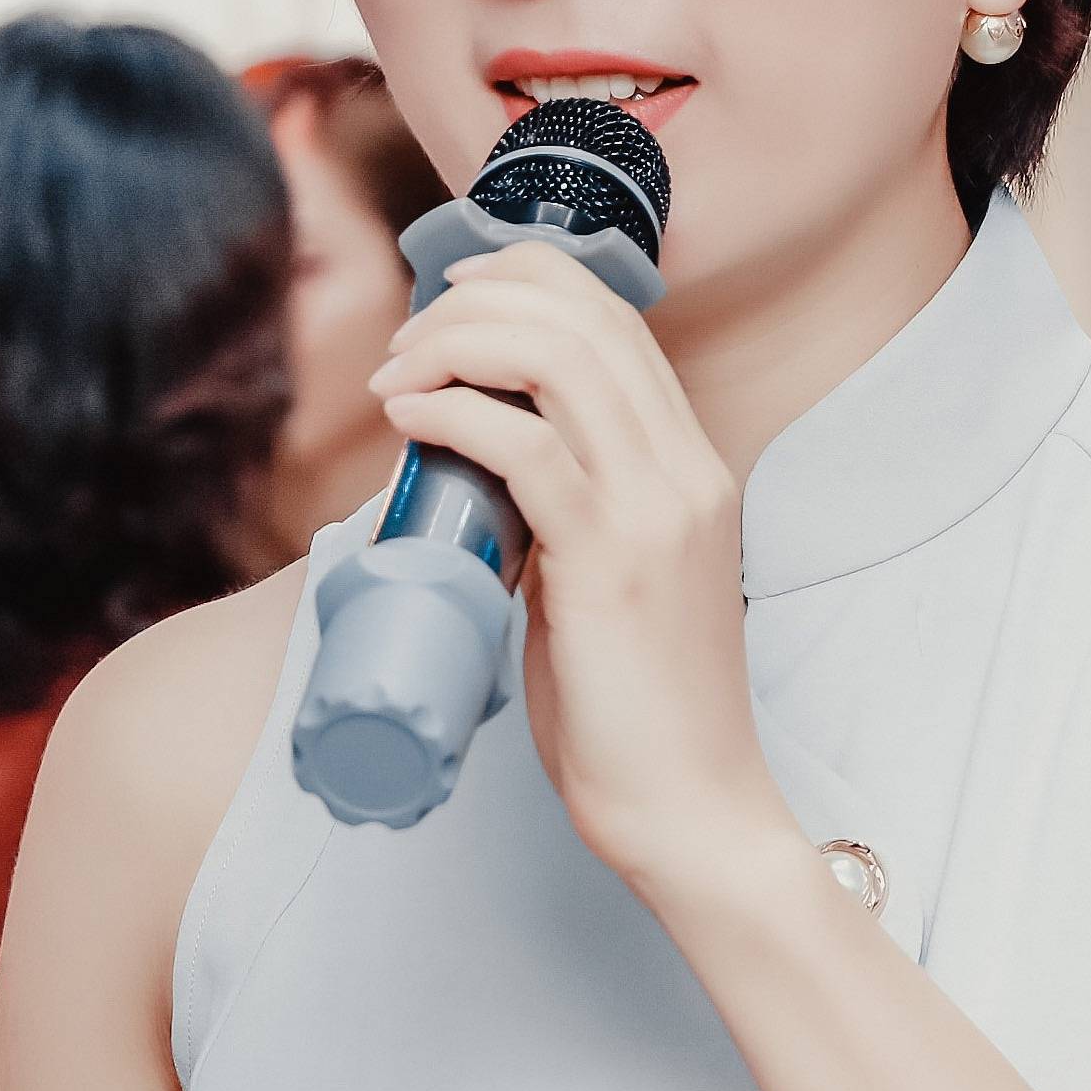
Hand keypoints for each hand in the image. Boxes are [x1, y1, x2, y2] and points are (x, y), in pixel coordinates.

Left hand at [369, 239, 791, 888]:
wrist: (692, 809)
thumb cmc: (636, 714)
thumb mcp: (608, 582)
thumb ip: (566, 516)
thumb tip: (476, 475)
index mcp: (691, 465)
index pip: (614, 318)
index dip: (525, 281)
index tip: (450, 305)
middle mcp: (685, 467)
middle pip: (583, 312)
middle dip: (476, 299)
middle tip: (406, 342)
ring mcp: (656, 506)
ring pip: (554, 356)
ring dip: (455, 342)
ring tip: (397, 374)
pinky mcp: (610, 556)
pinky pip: (524, 445)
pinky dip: (453, 412)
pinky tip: (407, 421)